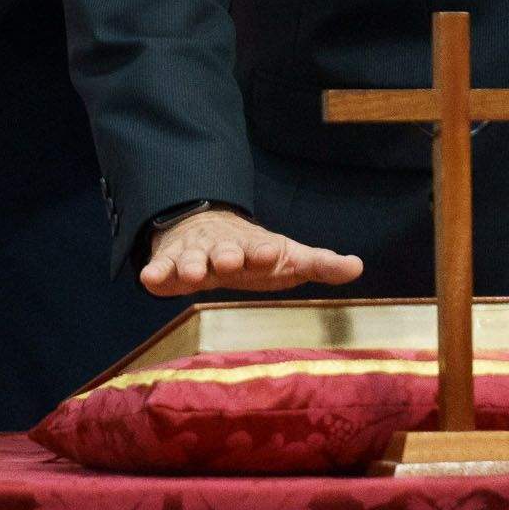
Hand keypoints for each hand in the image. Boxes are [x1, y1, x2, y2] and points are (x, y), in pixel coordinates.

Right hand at [139, 208, 364, 296]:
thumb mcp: (288, 258)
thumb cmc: (256, 253)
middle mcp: (224, 249)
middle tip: (228, 261)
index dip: (264, 251)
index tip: (269, 253)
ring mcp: (196, 255)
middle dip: (227, 256)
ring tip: (190, 274)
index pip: (261, 248)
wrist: (208, 230)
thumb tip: (358, 266)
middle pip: (225, 251)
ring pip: (191, 259)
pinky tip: (150, 278)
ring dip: (191, 264)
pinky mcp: (171, 265)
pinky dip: (156, 271)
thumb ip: (320, 264)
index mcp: (255, 248)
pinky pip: (162, 268)